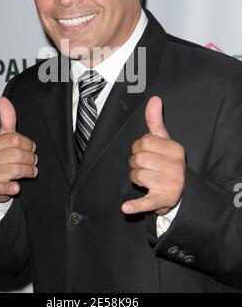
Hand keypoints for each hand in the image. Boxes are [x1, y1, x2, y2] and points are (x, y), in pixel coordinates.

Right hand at [0, 97, 37, 202]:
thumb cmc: (0, 156)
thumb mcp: (3, 137)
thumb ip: (6, 118)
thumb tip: (2, 99)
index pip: (16, 139)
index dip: (28, 144)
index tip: (31, 148)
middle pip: (19, 154)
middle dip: (31, 158)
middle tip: (33, 161)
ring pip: (18, 169)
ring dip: (29, 170)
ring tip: (31, 170)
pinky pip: (5, 187)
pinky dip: (11, 188)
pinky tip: (16, 187)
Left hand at [121, 96, 184, 215]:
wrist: (180, 191)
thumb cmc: (166, 161)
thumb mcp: (163, 140)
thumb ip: (155, 120)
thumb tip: (154, 98)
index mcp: (175, 149)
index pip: (144, 142)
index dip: (138, 148)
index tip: (146, 153)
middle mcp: (175, 166)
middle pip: (138, 158)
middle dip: (135, 163)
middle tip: (145, 167)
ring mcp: (171, 184)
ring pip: (137, 175)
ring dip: (135, 177)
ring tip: (146, 179)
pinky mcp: (163, 200)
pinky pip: (146, 202)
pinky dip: (135, 205)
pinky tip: (126, 207)